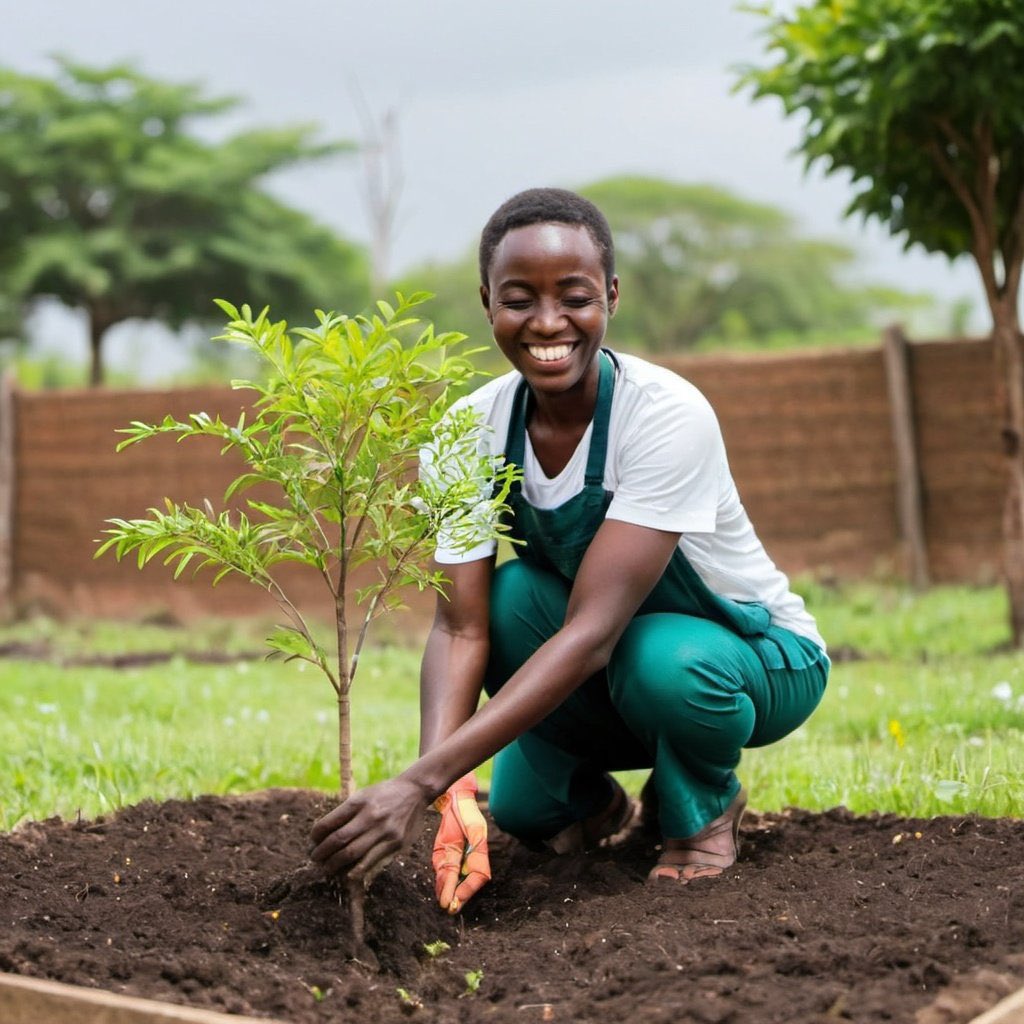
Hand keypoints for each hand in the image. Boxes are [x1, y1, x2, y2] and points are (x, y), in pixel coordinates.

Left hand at [309, 776, 427, 882]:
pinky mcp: (395, 843)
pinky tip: (347, 873)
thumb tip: (323, 835)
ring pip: (352, 854)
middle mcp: (371, 816)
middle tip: (315, 858)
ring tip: (327, 868)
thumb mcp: (363, 795)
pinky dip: (354, 871)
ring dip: (334, 864)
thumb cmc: (384, 794)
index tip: (312, 841)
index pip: (329, 823)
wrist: (415, 791)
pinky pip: (370, 862)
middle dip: (321, 853)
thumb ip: (346, 813)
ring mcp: (384, 831)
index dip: (315, 836)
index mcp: (359, 801)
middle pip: (338, 841)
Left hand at [432, 772, 489, 914]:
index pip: (479, 876)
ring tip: (444, 902)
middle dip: (458, 895)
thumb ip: (475, 850)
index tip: (459, 897)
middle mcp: (468, 856)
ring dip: (447, 890)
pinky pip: (442, 870)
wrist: (454, 798)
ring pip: (452, 878)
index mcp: (480, 851)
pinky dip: (441, 882)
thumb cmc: (466, 812)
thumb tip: (475, 875)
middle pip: (464, 881)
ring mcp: (456, 855)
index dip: (470, 888)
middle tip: (450, 908)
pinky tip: (440, 891)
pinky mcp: (443, 852)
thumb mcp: (474, 829)